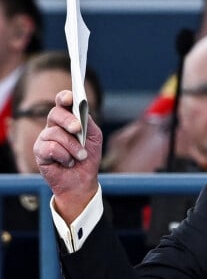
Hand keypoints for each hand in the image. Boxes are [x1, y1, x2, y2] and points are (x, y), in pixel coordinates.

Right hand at [33, 90, 101, 222]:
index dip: (64, 97)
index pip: (62, 103)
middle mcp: (54, 126)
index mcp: (67, 119)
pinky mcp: (39, 152)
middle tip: (77, 129)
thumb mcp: (94, 137)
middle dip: (68, 120)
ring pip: (55, 133)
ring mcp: (45, 138)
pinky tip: (68, 162)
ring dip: (73, 147)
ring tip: (80, 156)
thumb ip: (88, 123)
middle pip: (55, 113)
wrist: (82, 180)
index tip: (71, 97)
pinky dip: (64, 156)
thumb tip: (82, 111)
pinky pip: (51, 148)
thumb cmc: (88, 157)